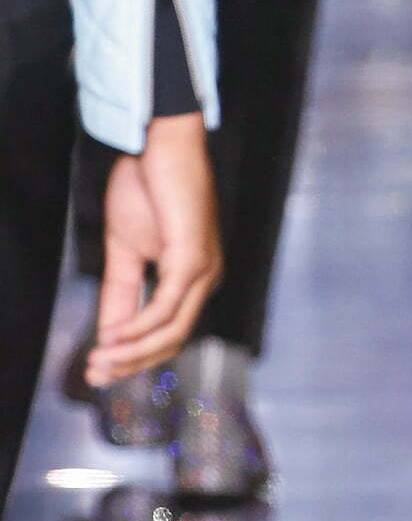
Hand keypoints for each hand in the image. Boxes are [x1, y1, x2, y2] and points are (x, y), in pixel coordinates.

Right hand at [89, 114, 222, 386]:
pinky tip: (114, 336)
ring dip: (132, 351)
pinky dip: (139, 326)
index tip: (98, 373)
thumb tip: (108, 333)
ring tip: (99, 360)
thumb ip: (120, 293)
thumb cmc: (148, 187)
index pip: (169, 332)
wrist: (159, 144)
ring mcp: (204, 270)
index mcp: (194, 278)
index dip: (134, 358)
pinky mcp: (193, 258)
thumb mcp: (125, 249)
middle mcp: (207, 279)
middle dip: (132, 363)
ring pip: (172, 330)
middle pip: (173, 340)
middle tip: (94, 375)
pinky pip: (167, 306)